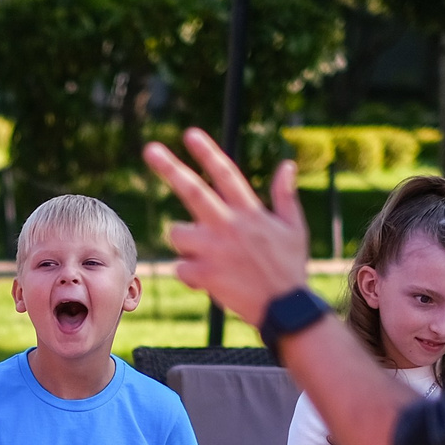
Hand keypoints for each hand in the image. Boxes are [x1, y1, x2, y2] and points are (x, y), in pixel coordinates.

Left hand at [143, 129, 312, 326]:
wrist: (286, 310)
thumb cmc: (290, 268)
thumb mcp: (294, 228)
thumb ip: (284, 196)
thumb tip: (287, 165)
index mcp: (250, 212)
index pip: (226, 175)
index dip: (207, 153)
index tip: (190, 134)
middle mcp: (229, 225)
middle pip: (193, 191)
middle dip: (170, 169)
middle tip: (150, 149)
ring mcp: (215, 250)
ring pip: (178, 234)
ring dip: (185, 243)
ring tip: (206, 256)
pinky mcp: (205, 275)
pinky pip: (180, 268)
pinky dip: (189, 274)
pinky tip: (208, 281)